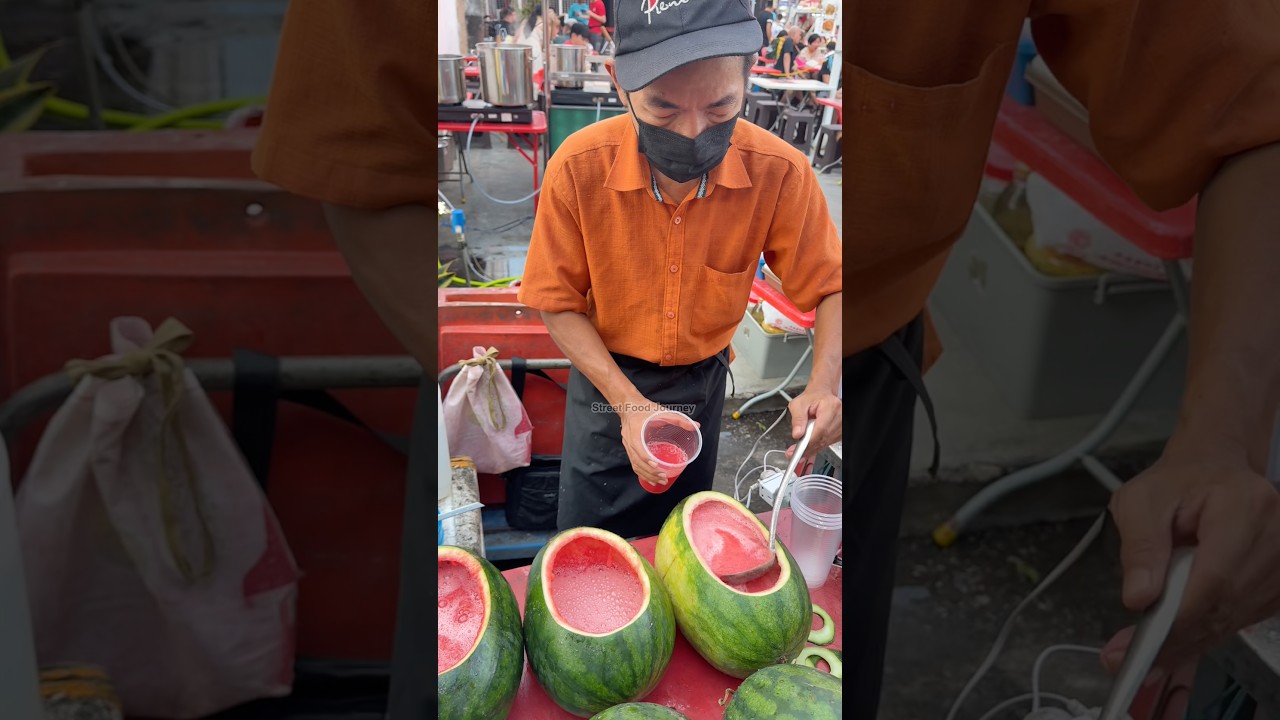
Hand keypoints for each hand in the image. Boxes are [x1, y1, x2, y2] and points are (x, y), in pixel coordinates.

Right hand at [618, 398, 698, 486]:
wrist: (628, 405)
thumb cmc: (645, 408)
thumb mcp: (661, 411)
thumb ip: (678, 419)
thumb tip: (696, 426)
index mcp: (635, 432)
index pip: (639, 450)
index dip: (648, 460)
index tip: (658, 466)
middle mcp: (629, 441)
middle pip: (637, 461)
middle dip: (650, 472)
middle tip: (664, 478)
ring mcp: (627, 446)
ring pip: (635, 465)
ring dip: (646, 475)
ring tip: (659, 481)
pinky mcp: (628, 448)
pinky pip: (633, 463)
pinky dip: (641, 472)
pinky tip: (649, 478)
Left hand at [785, 387, 841, 462]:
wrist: (821, 395)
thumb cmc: (811, 398)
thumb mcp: (798, 405)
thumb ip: (797, 419)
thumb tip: (797, 434)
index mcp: (830, 406)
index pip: (821, 429)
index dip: (809, 442)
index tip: (797, 451)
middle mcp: (839, 415)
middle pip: (824, 438)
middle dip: (808, 447)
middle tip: (794, 453)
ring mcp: (842, 424)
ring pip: (826, 442)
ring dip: (813, 447)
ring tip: (800, 447)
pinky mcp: (840, 431)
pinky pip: (829, 442)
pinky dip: (818, 445)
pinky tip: (810, 444)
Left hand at [1101, 449, 1279, 683]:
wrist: (1213, 470)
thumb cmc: (1178, 481)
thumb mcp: (1140, 502)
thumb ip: (1139, 547)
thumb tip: (1139, 597)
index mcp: (1245, 508)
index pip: (1215, 579)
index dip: (1178, 618)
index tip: (1141, 644)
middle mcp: (1276, 538)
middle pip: (1225, 606)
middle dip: (1174, 638)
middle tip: (1125, 658)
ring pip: (1233, 620)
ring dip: (1187, 641)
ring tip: (1142, 649)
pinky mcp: (1278, 584)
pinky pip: (1239, 618)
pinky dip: (1204, 631)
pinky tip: (1173, 639)